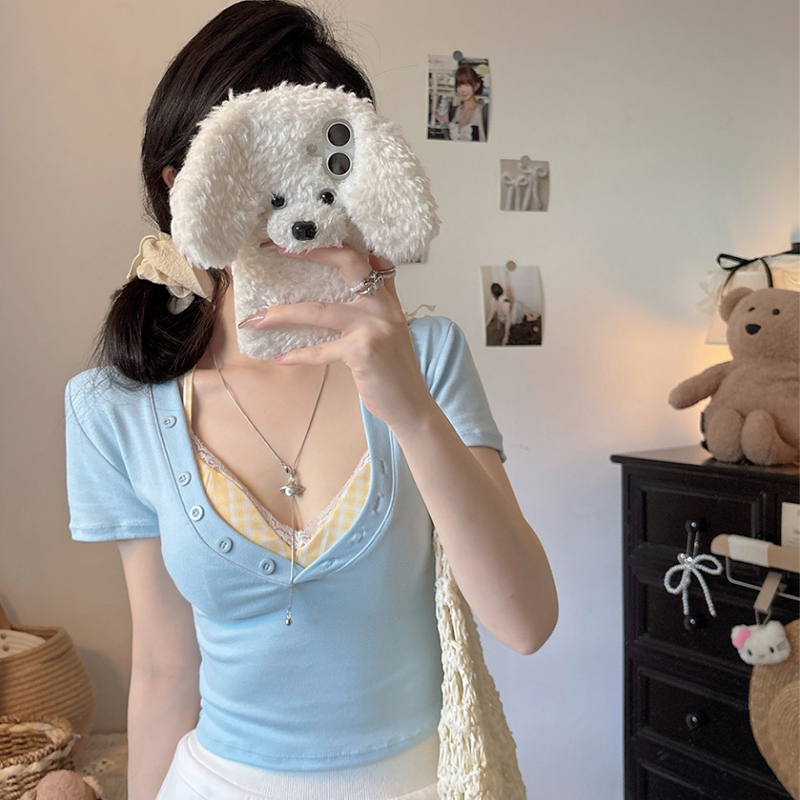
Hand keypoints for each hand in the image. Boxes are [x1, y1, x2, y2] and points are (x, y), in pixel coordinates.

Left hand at [246, 245, 436, 433]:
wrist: (411, 404)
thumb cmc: (392, 371)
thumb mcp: (387, 332)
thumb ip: (367, 311)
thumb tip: (326, 301)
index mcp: (387, 298)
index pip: (366, 256)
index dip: (335, 244)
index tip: (304, 240)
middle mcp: (383, 305)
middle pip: (347, 262)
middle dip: (311, 253)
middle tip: (280, 251)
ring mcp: (374, 326)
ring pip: (319, 310)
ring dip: (282, 314)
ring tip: (256, 319)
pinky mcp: (363, 351)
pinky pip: (321, 349)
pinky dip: (298, 354)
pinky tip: (281, 358)